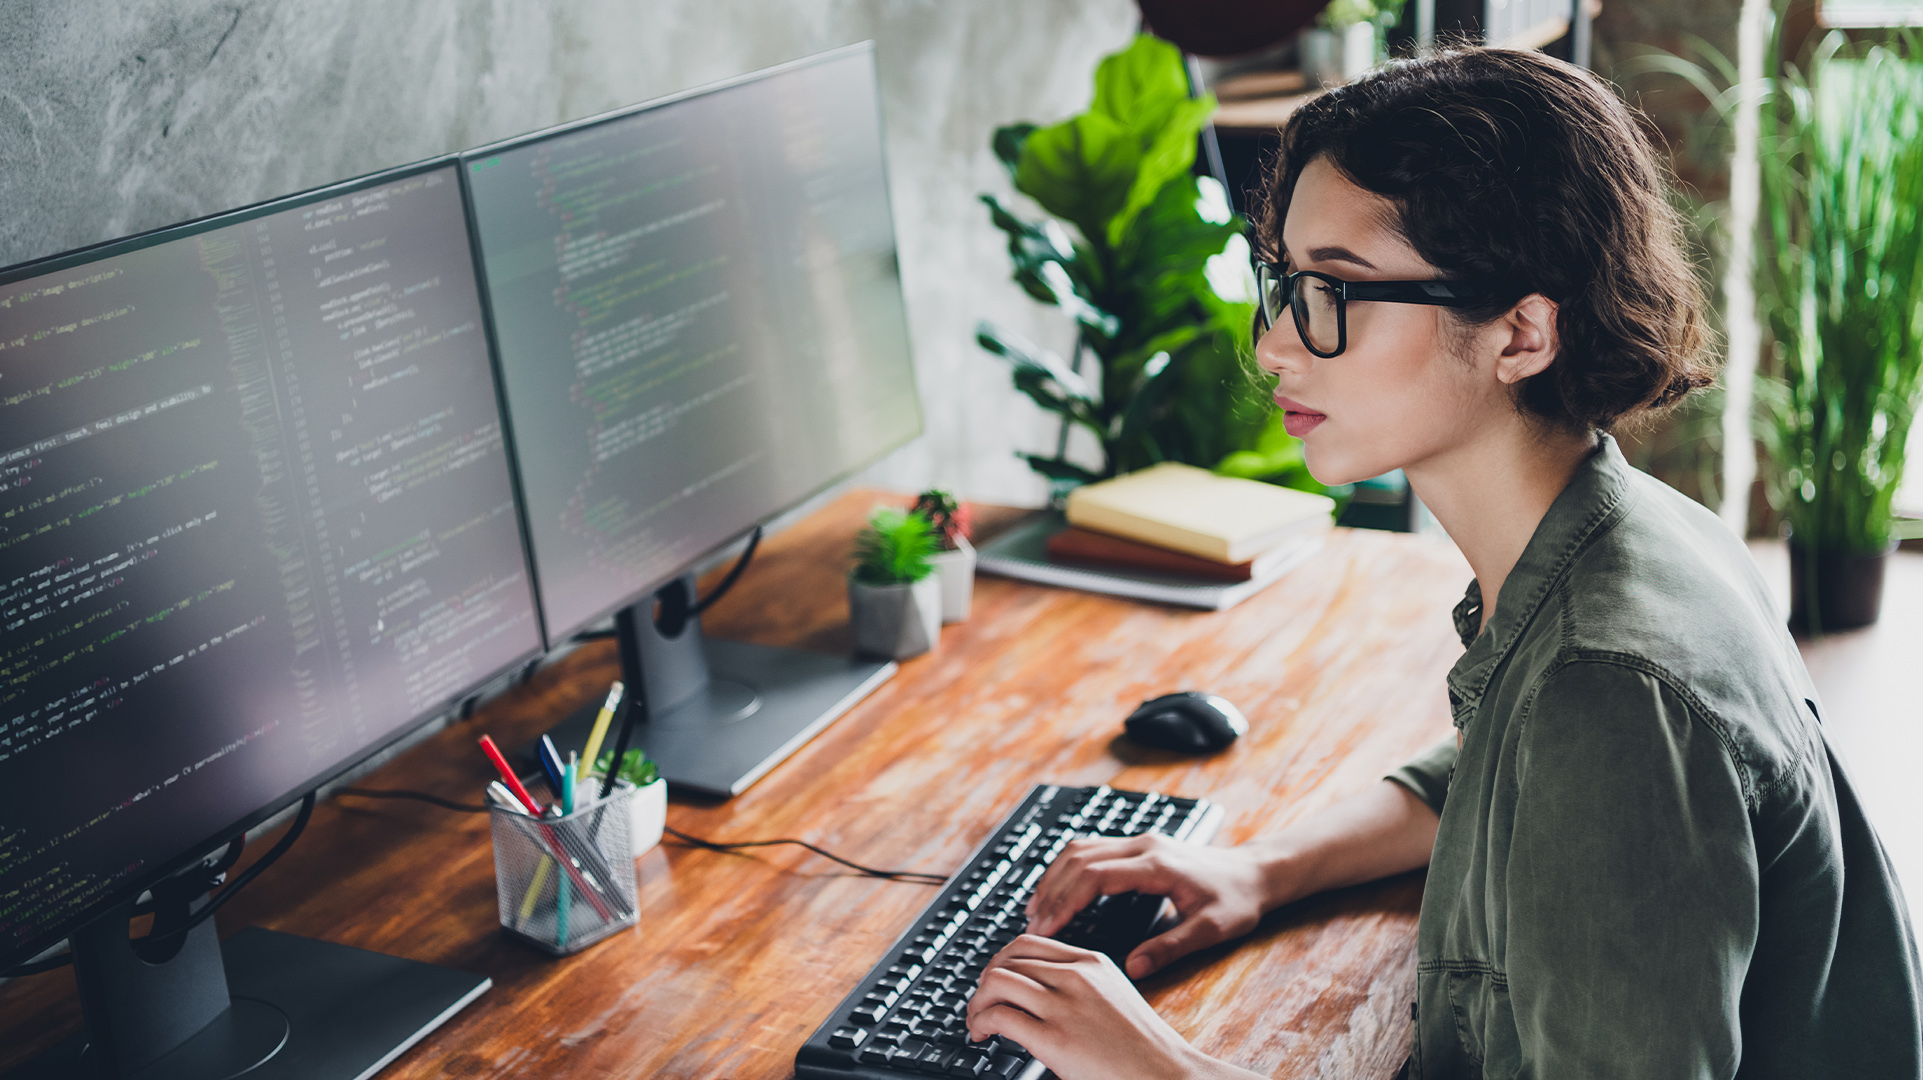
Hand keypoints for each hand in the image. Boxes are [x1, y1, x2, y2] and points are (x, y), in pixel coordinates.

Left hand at [965, 934, 1206, 1079]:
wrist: (1169, 1076)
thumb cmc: (1143, 1049)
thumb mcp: (1114, 998)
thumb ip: (1080, 986)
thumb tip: (1037, 989)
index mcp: (1092, 962)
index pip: (1028, 943)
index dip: (1000, 960)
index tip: (994, 980)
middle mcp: (1077, 976)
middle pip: (1006, 959)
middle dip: (984, 982)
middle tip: (981, 1003)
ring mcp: (1065, 1005)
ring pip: (996, 982)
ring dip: (977, 1002)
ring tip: (977, 1022)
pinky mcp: (1054, 1038)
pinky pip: (998, 1016)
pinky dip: (980, 1022)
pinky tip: (983, 1035)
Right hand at [1025, 833, 1266, 977]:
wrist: (1254, 872)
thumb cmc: (1236, 900)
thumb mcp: (1210, 930)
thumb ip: (1170, 948)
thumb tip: (1132, 968)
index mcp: (1157, 865)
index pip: (1095, 876)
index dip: (1065, 901)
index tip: (1046, 928)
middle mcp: (1144, 846)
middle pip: (1080, 859)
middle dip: (1051, 892)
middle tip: (1032, 926)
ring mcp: (1140, 842)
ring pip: (1081, 849)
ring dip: (1054, 877)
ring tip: (1036, 910)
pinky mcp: (1138, 846)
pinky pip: (1092, 849)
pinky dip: (1068, 869)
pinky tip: (1058, 890)